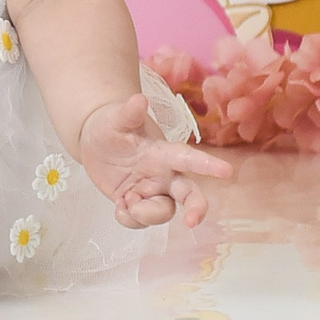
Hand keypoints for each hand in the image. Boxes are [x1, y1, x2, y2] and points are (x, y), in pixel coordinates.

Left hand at [75, 94, 231, 229]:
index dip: (207, 165)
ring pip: (163, 212)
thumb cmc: (112, 126)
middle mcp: (164, 175)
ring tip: (125, 199)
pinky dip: (129, 219)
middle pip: (189, 194)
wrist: (92, 140)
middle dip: (197, 208)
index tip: (227, 170)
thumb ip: (129, 113)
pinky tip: (119, 205)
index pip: (189, 158)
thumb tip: (139, 99)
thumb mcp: (116, 119)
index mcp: (163, 153)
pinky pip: (139, 221)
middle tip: (192, 221)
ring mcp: (151, 191)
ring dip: (145, 214)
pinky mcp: (136, 203)